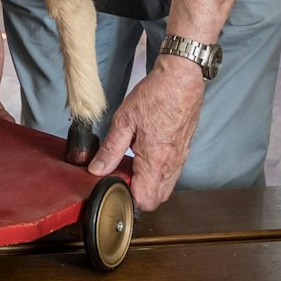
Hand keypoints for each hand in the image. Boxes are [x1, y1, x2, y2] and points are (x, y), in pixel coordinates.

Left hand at [89, 55, 205, 209]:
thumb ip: (111, 149)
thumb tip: (97, 169)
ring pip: (164, 189)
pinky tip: (144, 158)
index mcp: (156, 161)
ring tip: (130, 167)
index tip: (113, 185)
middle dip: (137, 196)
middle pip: (155, 200)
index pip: (144, 200)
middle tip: (120, 177)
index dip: (126, 198)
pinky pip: (171, 176)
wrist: (181, 80)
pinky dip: (157, 176)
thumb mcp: (124, 120)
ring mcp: (180, 160)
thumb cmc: (155, 96)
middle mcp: (171, 166)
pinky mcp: (183, 153)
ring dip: (148, 186)